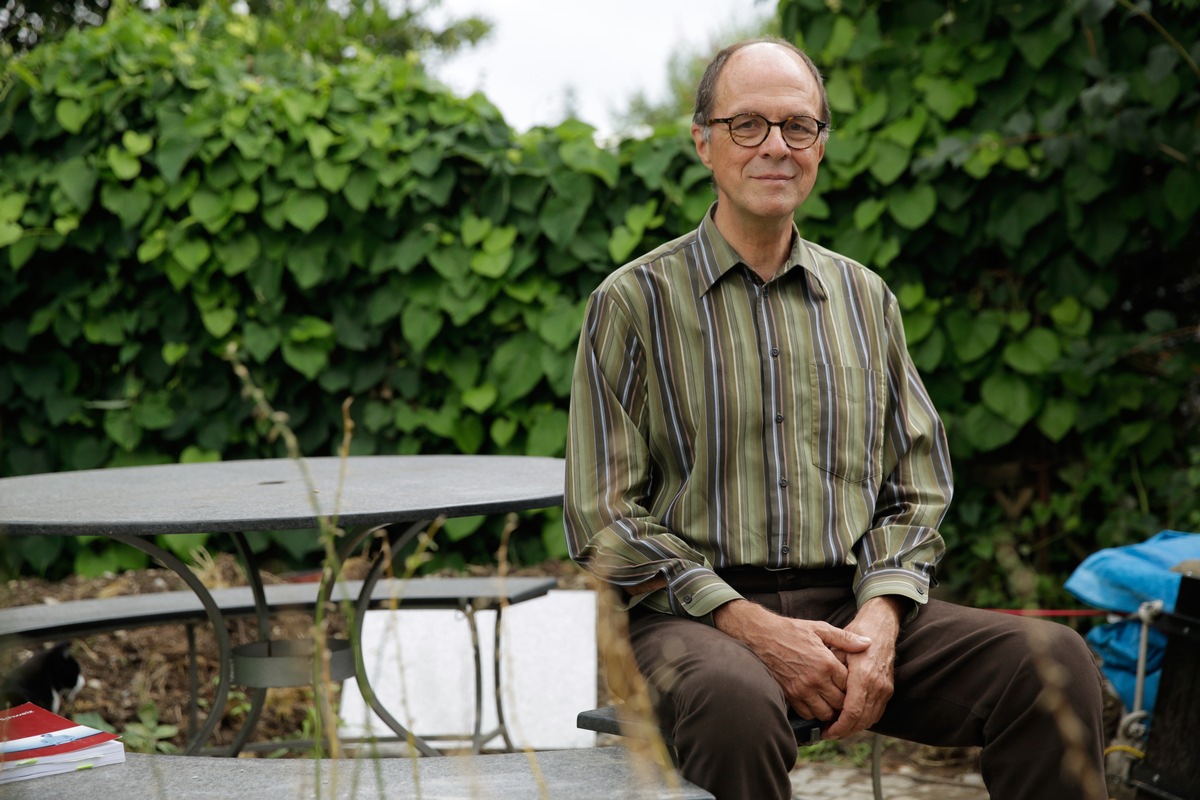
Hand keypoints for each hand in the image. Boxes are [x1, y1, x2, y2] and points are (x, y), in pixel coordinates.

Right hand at [713, 599, 871, 722]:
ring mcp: (801, 690)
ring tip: (830, 701)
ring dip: (830, 709)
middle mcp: (816, 679)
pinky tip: (815, 702)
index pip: (850, 685)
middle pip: (840, 703)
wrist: (762, 636)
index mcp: (827, 662)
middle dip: (844, 701)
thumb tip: (867, 643)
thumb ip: (845, 639)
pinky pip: (807, 714)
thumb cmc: (792, 631)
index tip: (852, 683)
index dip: (853, 686)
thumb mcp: (820, 629)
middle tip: (844, 696)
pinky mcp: (789, 695)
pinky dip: (814, 712)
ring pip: (825, 713)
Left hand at [822, 596, 903, 739]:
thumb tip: (818, 690)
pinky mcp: (888, 689)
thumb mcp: (839, 646)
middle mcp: (877, 685)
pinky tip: (851, 719)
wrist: (881, 626)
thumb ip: (831, 668)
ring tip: (836, 728)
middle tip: (827, 733)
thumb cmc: (856, 633)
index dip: (839, 726)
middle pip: (862, 720)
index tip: (826, 731)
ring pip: (870, 719)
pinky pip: (877, 712)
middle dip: (844, 730)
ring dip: (854, 727)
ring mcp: (885, 689)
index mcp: (863, 676)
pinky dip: (864, 720)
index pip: (852, 712)